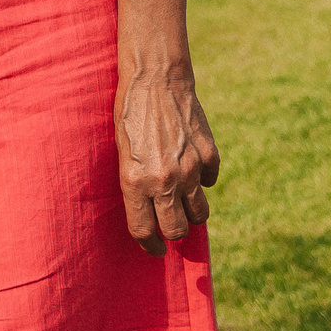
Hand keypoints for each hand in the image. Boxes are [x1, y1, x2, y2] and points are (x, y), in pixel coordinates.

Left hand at [115, 61, 219, 256]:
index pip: (144, 230)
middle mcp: (164, 181)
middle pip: (176, 229)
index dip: (149, 245)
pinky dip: (202, 180)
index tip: (154, 249)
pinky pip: (209, 182)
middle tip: (168, 225)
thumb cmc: (128, 114)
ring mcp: (190, 170)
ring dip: (191, 212)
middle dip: (172, 232)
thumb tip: (148, 212)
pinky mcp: (209, 157)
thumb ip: (135, 183)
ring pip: (199, 214)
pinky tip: (191, 167)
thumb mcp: (120, 151)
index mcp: (134, 180)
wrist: (155, 81)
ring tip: (181, 201)